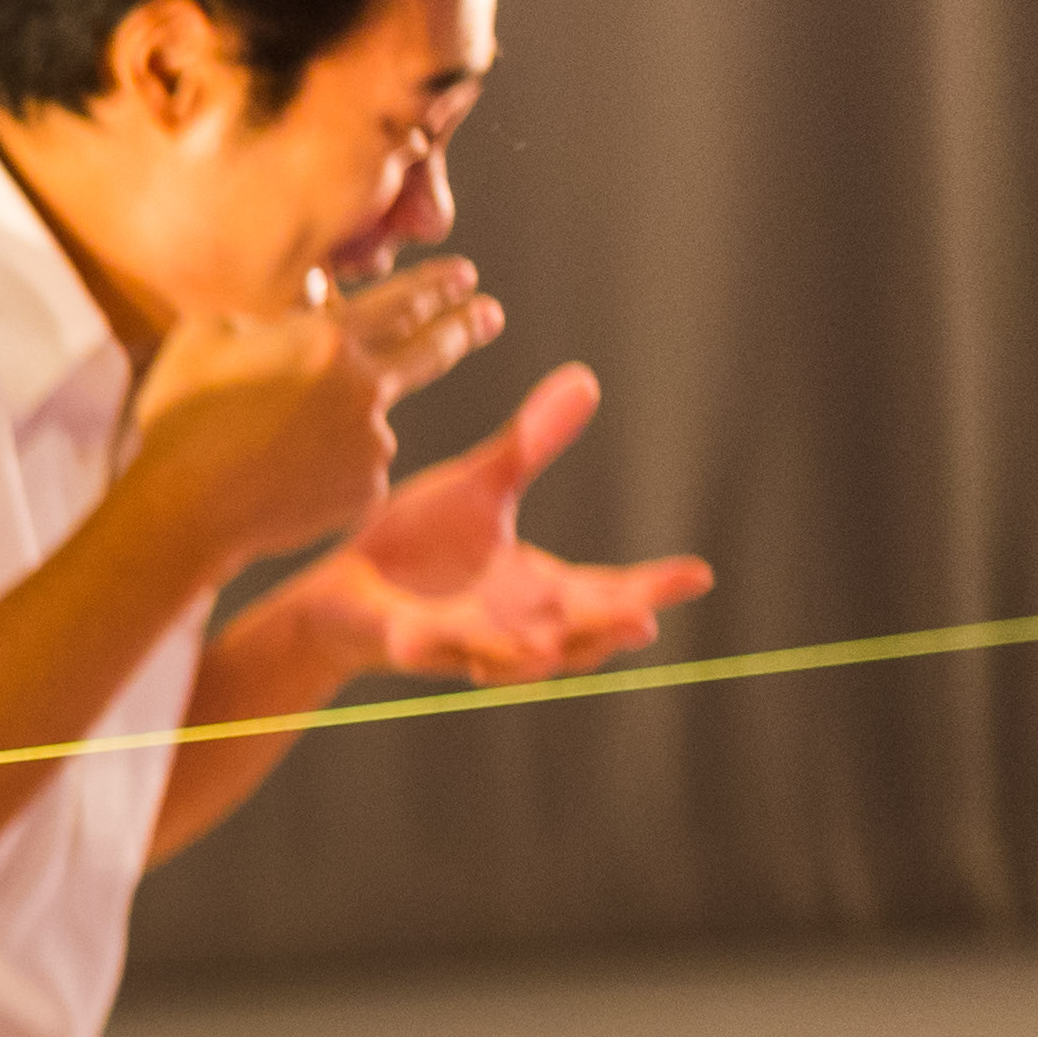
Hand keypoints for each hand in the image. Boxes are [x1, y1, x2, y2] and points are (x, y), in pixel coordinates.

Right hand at [116, 259, 502, 578]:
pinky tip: (279, 478)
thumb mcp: (207, 337)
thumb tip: (310, 302)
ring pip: (372, 421)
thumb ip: (267, 312)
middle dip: (465, 327)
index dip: (437, 287)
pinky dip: (329, 470)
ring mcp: (372, 442)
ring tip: (273, 446)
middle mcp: (364, 386)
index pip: (403, 303)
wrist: (182, 508)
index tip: (465, 278)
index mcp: (327, 340)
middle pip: (431, 351)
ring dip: (342, 425)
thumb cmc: (182, 417)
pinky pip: (357, 470)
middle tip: (489, 314)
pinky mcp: (367, 490)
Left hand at [297, 362, 714, 684]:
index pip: (608, 592)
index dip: (652, 586)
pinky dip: (429, 648)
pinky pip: (419, 649)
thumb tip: (584, 379)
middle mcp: (510, 625)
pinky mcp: (400, 642)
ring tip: (549, 647)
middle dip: (604, 629)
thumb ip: (532, 446)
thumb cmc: (418, 544)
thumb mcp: (482, 488)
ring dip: (527, 655)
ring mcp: (457, 640)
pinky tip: (436, 646)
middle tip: (643, 621)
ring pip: (504, 657)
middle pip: (573, 634)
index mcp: (538, 591)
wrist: (338, 587)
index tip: (699, 573)